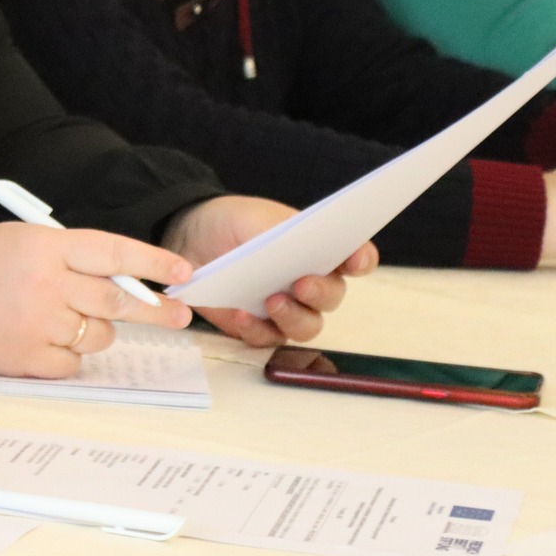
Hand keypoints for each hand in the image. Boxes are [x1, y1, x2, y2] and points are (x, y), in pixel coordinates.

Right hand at [0, 223, 194, 377]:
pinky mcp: (28, 358)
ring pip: (98, 335)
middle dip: (154, 309)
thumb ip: (71, 257)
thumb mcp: (23, 242)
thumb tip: (127, 280)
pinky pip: (73, 364)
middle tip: (177, 315)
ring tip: (62, 321)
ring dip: (94, 331)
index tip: (183, 272)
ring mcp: (38, 322)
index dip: (153, 262)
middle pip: (118, 299)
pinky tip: (39, 341)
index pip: (114, 251)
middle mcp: (47, 282)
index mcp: (46, 246)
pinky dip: (66, 357)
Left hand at [162, 196, 375, 346]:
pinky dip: (257, 329)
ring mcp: (288, 308)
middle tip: (301, 283)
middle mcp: (311, 283)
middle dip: (321, 292)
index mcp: (319, 250)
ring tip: (271, 301)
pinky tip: (242, 315)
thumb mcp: (254, 217)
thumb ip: (279, 233)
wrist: (193, 238)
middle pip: (332, 297)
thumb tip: (295, 248)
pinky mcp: (260, 327)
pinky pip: (268, 338)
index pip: (354, 258)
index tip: (355, 260)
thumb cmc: (234, 223)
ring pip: (307, 326)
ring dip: (294, 317)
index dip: (362, 260)